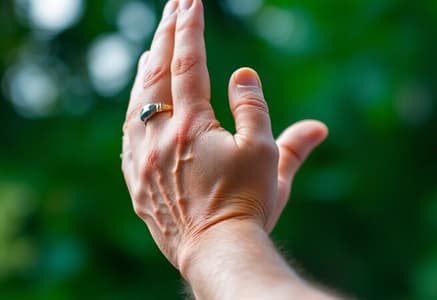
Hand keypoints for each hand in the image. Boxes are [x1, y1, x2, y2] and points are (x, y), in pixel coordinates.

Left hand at [121, 0, 326, 271]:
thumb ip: (256, 111)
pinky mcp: (137, 182)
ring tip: (151, 48)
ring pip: (137, 102)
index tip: (189, 1)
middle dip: (165, 37)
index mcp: (192, 126)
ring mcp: (142, 160)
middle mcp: (159, 137)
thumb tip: (247, 76)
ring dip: (146, 70)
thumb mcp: (267, 156)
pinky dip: (135, 108)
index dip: (188, 29)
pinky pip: (128, 134)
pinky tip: (139, 104)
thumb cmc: (248, 204)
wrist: (218, 252)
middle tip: (172, 7)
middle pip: (157, 75)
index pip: (188, 64)